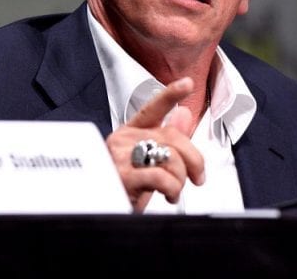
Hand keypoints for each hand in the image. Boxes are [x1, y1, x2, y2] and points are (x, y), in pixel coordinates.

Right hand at [105, 77, 205, 211]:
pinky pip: (160, 176)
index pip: (153, 108)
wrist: (99, 213)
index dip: (171, 94)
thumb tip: (184, 114)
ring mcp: (121, 158)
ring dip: (181, 179)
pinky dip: (172, 188)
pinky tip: (169, 195)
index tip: (187, 83)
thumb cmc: (123, 189)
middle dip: (194, 160)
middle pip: (173, 136)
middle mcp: (124, 140)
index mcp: (130, 133)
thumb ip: (166, 139)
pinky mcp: (122, 177)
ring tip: (174, 191)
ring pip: (170, 156)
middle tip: (197, 177)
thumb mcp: (147, 162)